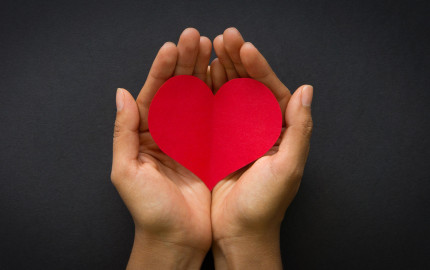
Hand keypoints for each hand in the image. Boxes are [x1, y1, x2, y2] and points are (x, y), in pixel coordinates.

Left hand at [111, 28, 213, 268]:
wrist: (178, 239)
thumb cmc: (150, 211)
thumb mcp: (127, 172)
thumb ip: (123, 132)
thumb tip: (121, 93)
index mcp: (144, 135)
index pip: (153, 95)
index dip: (162, 71)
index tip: (173, 48)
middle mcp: (167, 133)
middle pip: (176, 91)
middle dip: (185, 63)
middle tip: (195, 38)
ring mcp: (190, 139)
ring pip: (197, 99)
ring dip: (203, 73)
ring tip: (212, 49)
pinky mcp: (210, 149)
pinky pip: (215, 118)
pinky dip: (220, 96)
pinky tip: (225, 77)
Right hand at [210, 28, 312, 268]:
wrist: (238, 233)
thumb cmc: (265, 206)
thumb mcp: (288, 168)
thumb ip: (300, 129)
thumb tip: (306, 90)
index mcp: (281, 132)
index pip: (272, 91)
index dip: (259, 68)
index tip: (245, 48)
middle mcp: (261, 129)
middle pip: (250, 87)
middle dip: (238, 61)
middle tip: (225, 37)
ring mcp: (238, 134)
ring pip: (230, 95)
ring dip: (222, 71)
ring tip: (211, 48)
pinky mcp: (218, 142)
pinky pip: (213, 111)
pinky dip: (207, 92)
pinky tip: (201, 74)